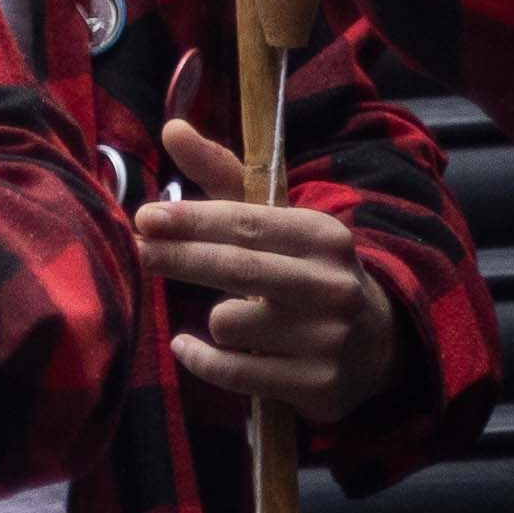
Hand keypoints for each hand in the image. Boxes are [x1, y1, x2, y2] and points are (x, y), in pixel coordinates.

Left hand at [139, 119, 400, 420]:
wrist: (378, 344)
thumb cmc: (305, 269)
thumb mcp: (277, 220)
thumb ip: (221, 174)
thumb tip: (171, 127)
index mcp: (322, 236)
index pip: (247, 223)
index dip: (192, 220)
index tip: (146, 218)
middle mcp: (332, 286)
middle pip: (236, 269)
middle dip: (177, 258)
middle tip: (136, 253)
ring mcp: (329, 339)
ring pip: (228, 323)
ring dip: (212, 319)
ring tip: (231, 315)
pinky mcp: (318, 385)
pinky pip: (233, 371)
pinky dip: (201, 359)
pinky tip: (190, 346)